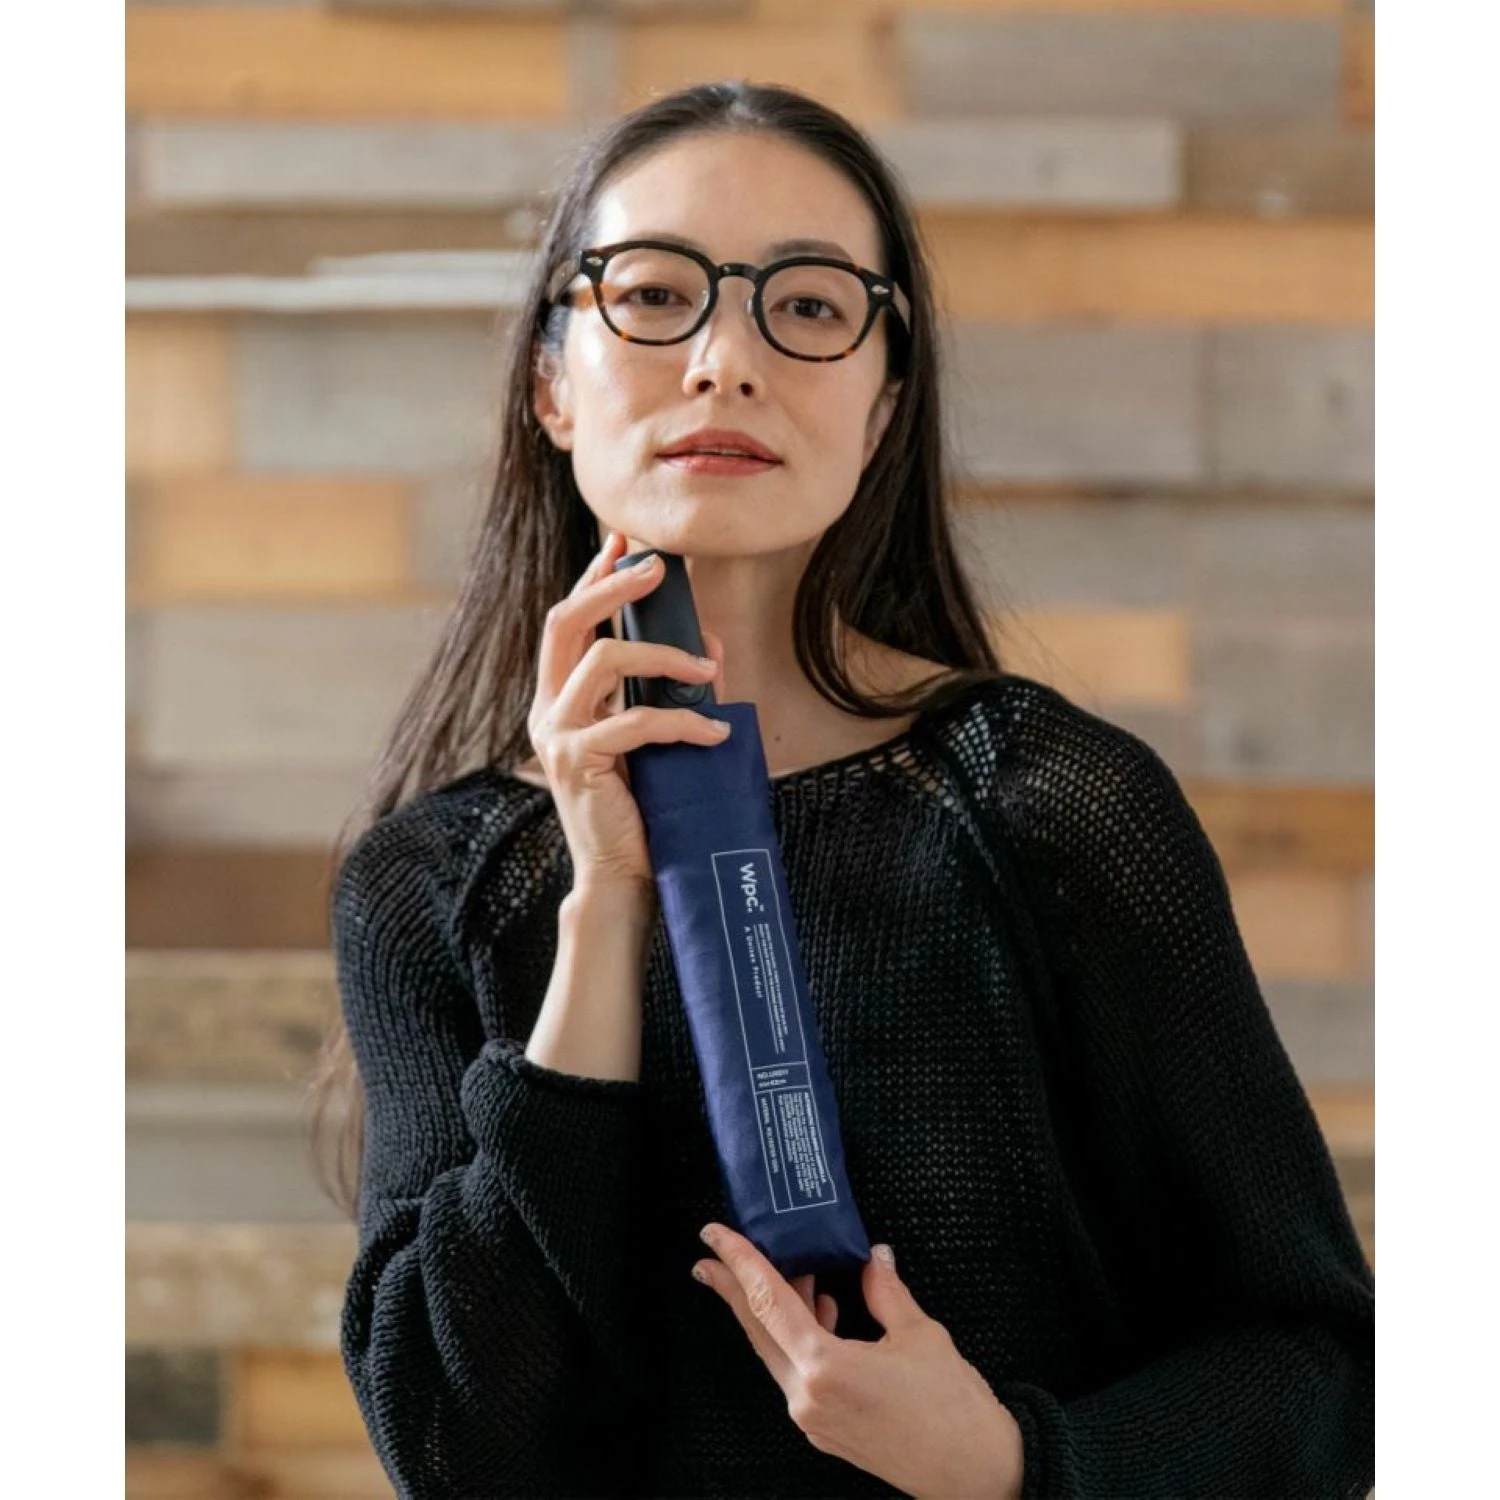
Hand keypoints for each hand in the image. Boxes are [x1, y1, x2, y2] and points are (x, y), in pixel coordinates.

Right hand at [527, 528, 728, 889]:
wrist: (624, 877)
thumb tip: (708, 645)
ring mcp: (556, 735)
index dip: (593, 577)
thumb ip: (666, 691)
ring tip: (708, 669)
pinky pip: (635, 720)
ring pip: (603, 660)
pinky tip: (715, 730)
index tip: (623, 542)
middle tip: (657, 566)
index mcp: (559, 699)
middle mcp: (547, 710)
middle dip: (612, 586)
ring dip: (664, 654)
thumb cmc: (642, 808)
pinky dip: (683, 719)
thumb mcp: (653, 738)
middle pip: (565, 622)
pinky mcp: (577, 763)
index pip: (569, 623)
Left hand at [692, 1224, 1024, 1498]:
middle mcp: (808, 1398)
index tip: (715, 1237)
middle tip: (712, 1255)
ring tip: (789, 1273)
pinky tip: (822, 1313)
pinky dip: (800, 1339)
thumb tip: (873, 1256)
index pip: (768, 1303)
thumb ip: (886, 1290)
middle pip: (759, 1331)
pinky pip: (798, 1375)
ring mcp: (814, 1420)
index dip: (740, 1263)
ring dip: (775, 1312)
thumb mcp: (919, 1334)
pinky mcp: (827, 1432)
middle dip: (733, 1289)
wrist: (977, 1474)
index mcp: (825, 1368)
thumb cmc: (953, 1410)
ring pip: (778, 1352)